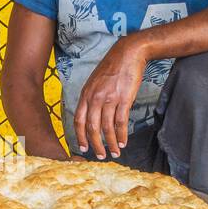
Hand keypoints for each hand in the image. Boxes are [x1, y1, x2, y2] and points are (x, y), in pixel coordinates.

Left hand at [73, 34, 146, 158]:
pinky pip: (121, 122)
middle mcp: (95, 98)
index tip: (83, 148)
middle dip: (96, 145)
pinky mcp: (124, 99)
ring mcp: (109, 98)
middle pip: (92, 127)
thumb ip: (92, 97)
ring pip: (107, 127)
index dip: (80, 136)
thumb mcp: (95, 81)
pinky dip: (121, 134)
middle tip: (100, 156)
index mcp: (86, 94)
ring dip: (110, 143)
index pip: (78, 120)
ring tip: (115, 153)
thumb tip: (92, 115)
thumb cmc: (112, 67)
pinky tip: (123, 142)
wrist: (128, 52)